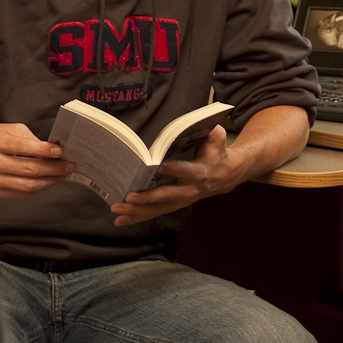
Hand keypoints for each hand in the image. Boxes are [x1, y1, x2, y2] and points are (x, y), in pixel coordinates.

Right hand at [0, 123, 73, 198]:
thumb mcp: (8, 129)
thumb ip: (30, 139)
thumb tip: (52, 151)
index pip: (25, 148)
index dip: (45, 151)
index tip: (60, 151)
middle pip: (31, 170)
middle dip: (54, 169)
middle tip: (69, 166)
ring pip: (29, 186)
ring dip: (50, 181)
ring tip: (62, 175)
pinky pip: (23, 193)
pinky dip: (38, 188)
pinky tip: (47, 182)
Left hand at [114, 127, 235, 224]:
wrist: (226, 175)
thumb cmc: (216, 152)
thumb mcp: (217, 137)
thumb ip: (210, 129)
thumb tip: (198, 122)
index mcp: (199, 172)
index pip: (183, 171)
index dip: (170, 169)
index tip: (154, 167)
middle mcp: (189, 190)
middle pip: (165, 196)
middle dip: (146, 197)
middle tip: (128, 196)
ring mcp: (181, 201)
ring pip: (157, 209)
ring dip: (136, 211)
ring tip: (116, 209)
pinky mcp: (174, 205)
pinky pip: (155, 213)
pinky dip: (137, 218)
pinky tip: (120, 220)